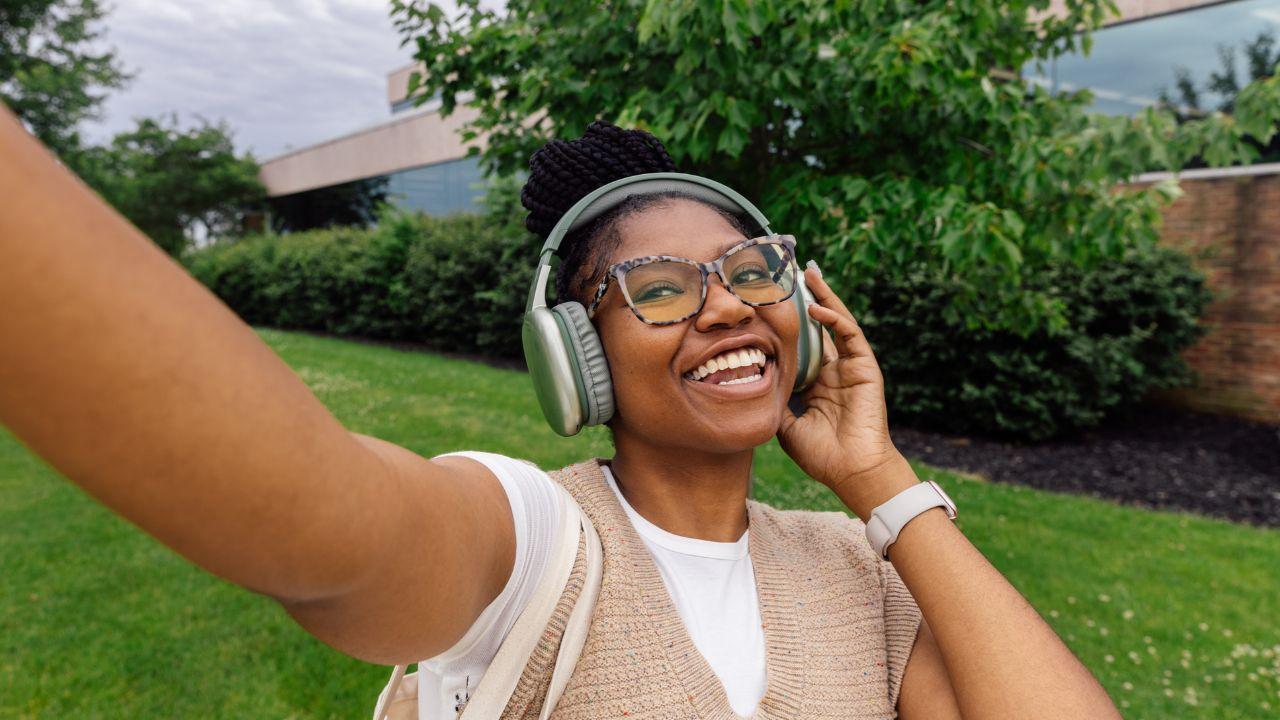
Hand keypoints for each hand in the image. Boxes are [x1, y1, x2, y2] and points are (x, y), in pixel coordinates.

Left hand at [776, 266, 906, 500]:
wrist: (852, 471)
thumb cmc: (822, 455)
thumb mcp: (785, 424)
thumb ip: (774, 400)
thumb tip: (750, 382)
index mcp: (817, 384)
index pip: (802, 344)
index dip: (789, 324)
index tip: (771, 303)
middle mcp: (835, 371)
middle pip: (819, 326)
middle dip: (807, 300)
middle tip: (791, 273)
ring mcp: (851, 367)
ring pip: (837, 322)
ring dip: (824, 296)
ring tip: (809, 273)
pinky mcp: (866, 368)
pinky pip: (849, 335)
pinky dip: (834, 319)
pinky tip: (817, 307)